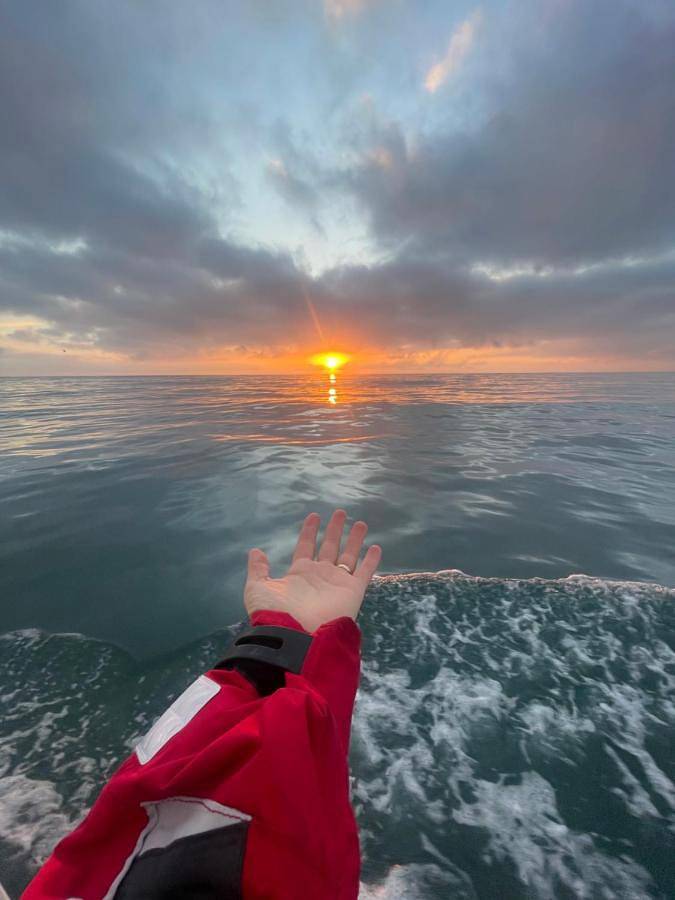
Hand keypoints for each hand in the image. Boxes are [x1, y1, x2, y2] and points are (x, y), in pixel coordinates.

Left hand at [244, 510, 381, 632]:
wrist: (295, 635)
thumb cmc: (275, 611)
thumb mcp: (258, 587)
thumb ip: (258, 569)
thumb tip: (256, 551)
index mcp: (299, 574)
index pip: (306, 546)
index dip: (310, 531)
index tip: (314, 515)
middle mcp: (320, 576)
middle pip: (330, 547)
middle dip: (334, 530)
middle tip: (341, 512)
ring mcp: (337, 583)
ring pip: (349, 556)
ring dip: (354, 539)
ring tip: (360, 522)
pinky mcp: (353, 591)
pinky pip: (365, 572)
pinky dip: (371, 561)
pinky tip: (376, 547)